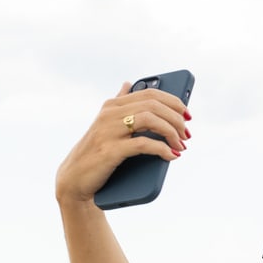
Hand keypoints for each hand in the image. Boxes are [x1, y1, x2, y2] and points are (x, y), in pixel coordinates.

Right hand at [55, 82, 190, 204]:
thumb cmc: (96, 151)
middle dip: (176, 119)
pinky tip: (171, 155)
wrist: (75, 179)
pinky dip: (162, 149)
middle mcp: (109, 114)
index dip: (174, 102)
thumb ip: (119, 103)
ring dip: (172, 132)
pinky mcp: (110, 151)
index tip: (187, 115)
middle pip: (154, 105)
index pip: (150, 94)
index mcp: (112, 105)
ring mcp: (108, 131)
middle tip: (187, 134)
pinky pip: (143, 144)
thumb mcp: (106, 124)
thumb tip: (128, 83)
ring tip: (181, 145)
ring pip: (150, 119)